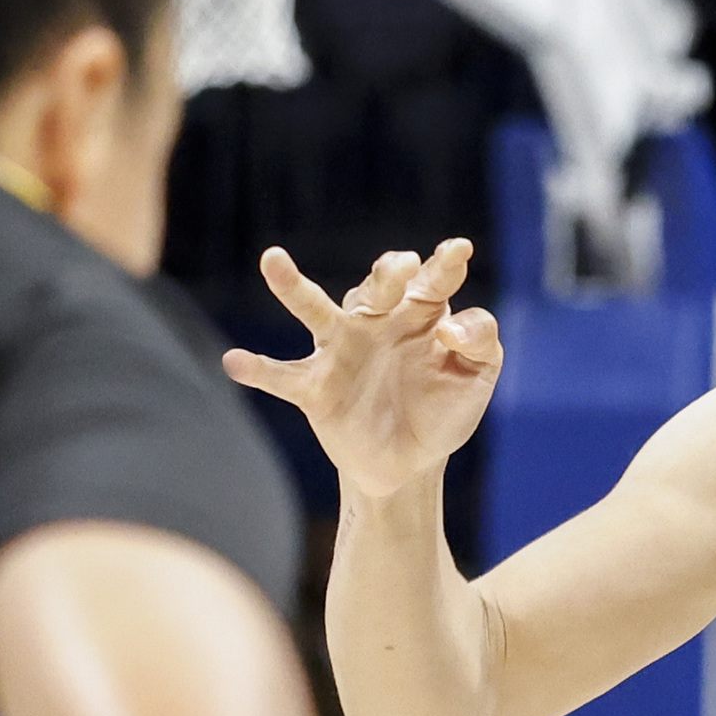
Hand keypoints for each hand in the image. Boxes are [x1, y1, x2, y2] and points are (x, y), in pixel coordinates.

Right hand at [222, 239, 499, 501]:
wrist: (411, 464)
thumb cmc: (444, 409)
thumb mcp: (477, 375)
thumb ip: (480, 342)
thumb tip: (448, 328)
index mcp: (420, 312)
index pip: (433, 280)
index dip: (445, 264)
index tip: (458, 251)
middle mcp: (376, 321)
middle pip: (378, 286)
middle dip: (389, 274)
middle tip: (401, 267)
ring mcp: (341, 351)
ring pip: (314, 310)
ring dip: (292, 286)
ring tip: (272, 259)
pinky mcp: (315, 387)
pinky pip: (282, 376)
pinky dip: (258, 369)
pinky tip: (235, 362)